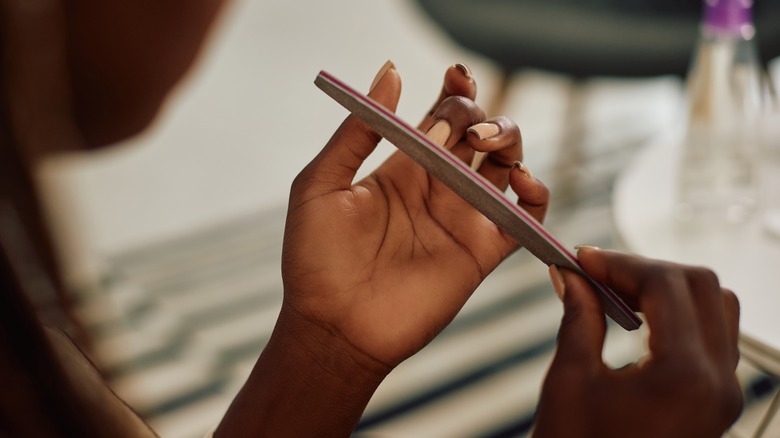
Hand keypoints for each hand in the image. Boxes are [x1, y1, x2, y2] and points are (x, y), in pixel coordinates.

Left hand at [216, 62, 548, 436]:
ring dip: (510, 140)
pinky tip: (521, 180)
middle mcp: (437, 187)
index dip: (455, 90)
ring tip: (487, 141)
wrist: (333, 327)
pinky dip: (536, 195)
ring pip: (507, 165)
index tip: (456, 74)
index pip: (439, 116)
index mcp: (402, 167)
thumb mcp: (320, 185)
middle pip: (478, 133)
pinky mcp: (482, 252)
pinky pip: (525, 218)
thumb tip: (391, 71)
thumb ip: (357, 131)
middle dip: (479, 112)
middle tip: (465, 124)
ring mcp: (462, 218)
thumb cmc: (315, 259)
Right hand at [534, 248, 741, 437]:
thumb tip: (571, 275)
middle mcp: (719, 383)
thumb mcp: (571, 382)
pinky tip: (635, 319)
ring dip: (667, 288)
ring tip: (616, 292)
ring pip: (715, 307)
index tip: (583, 259)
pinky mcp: (716, 403)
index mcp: (685, 377)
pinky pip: (712, 337)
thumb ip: (578, 317)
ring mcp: (724, 395)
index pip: (667, 284)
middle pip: (701, 286)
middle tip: (596, 271)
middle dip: (646, 268)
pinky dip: (677, 315)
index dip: (620, 261)